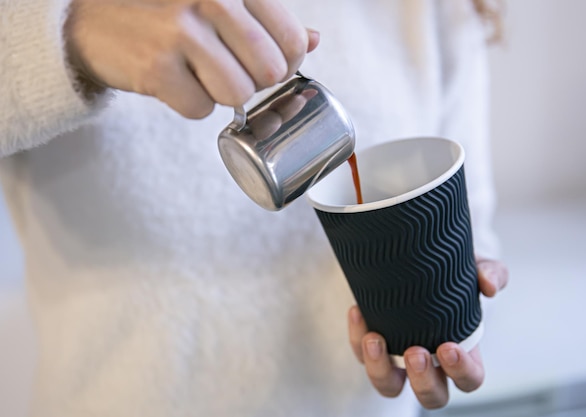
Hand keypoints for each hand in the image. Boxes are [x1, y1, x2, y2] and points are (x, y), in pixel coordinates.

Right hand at [64, 0, 319, 117]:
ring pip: (238, 95)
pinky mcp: (157, 67)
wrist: (95, 20)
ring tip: (199, 74)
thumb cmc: (167, 12)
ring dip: (222, 95)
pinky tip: (175, 82)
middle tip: (227, 70)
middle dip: (254, 82)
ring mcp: (182, 32)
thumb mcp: (220, 2)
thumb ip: (267, 19)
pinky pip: (201, 110)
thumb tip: (314, 39)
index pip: (293, 41)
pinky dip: (191, 105)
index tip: (264, 63)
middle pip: (270, 72)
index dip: (285, 63)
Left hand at [348, 258, 508, 408]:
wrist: (414, 256)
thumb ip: (490, 272)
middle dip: (422, 381)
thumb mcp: (475, 267)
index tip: (448, 347)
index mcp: (461, 352)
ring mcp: (397, 357)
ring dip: (380, 369)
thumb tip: (490, 286)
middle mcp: (429, 363)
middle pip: (431, 396)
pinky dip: (356, 335)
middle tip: (415, 351)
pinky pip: (360, 352)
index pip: (469, 380)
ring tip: (374, 339)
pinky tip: (357, 311)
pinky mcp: (371, 344)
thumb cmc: (450, 273)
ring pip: (389, 386)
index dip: (461, 372)